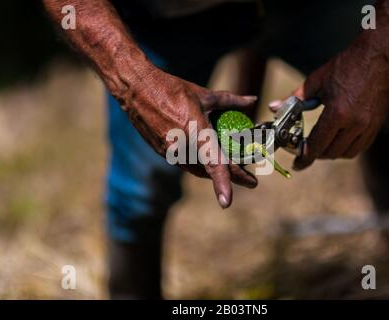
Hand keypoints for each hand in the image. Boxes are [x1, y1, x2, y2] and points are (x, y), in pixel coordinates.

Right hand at [122, 66, 257, 208]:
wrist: (136, 89)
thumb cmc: (171, 89)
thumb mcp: (204, 94)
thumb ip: (231, 100)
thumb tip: (252, 100)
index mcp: (195, 131)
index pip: (213, 163)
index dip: (222, 184)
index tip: (227, 202)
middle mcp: (181, 146)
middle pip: (209, 170)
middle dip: (230, 176)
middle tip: (248, 177)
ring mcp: (169, 152)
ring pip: (197, 169)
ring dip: (213, 170)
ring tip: (232, 165)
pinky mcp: (162, 152)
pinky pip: (185, 163)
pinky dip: (199, 162)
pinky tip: (208, 156)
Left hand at [270, 42, 388, 169]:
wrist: (379, 54)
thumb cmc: (345, 65)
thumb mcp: (316, 81)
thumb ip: (294, 99)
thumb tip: (273, 107)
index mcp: (338, 113)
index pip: (317, 145)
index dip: (305, 158)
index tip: (297, 165)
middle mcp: (355, 123)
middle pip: (331, 152)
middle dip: (316, 154)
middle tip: (306, 150)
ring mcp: (369, 125)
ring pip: (347, 153)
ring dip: (331, 153)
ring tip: (321, 145)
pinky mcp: (377, 124)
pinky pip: (361, 146)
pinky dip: (347, 148)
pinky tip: (338, 140)